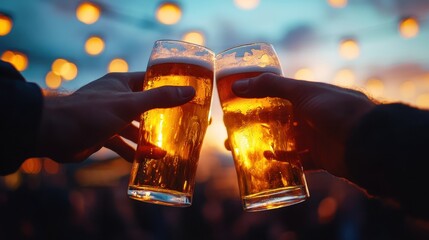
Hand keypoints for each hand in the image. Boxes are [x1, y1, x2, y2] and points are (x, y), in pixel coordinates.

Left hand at [35, 72, 194, 162]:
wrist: (52, 134)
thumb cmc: (90, 113)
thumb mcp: (129, 105)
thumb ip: (159, 98)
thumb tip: (190, 92)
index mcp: (121, 83)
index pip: (150, 80)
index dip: (168, 86)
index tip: (186, 96)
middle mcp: (116, 98)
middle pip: (145, 106)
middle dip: (161, 118)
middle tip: (180, 127)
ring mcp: (109, 117)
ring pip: (135, 127)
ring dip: (148, 139)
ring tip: (166, 150)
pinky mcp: (102, 135)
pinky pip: (123, 143)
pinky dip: (133, 152)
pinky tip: (145, 162)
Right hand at [231, 73, 375, 177]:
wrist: (367, 141)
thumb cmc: (336, 109)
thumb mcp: (302, 92)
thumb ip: (271, 86)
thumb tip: (237, 85)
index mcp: (305, 96)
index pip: (274, 97)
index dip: (254, 101)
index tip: (234, 107)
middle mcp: (308, 116)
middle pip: (274, 121)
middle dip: (252, 127)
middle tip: (230, 133)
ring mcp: (313, 137)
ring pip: (282, 141)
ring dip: (262, 145)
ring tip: (238, 149)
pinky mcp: (318, 156)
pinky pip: (296, 160)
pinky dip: (282, 160)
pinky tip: (267, 160)